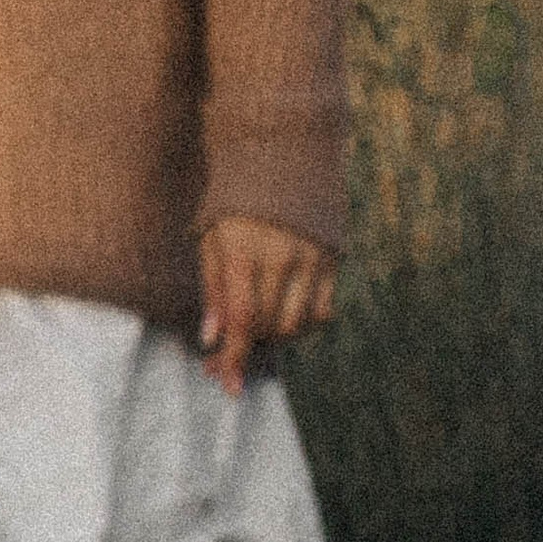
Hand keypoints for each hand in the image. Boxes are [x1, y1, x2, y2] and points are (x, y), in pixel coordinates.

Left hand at [198, 218, 334, 396]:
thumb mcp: (211, 240)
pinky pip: (322, 310)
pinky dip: (303, 324)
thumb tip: (213, 338)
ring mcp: (311, 259)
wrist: (282, 156)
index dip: (234, 357)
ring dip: (275, 338)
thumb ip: (213, 290)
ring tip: (256, 330)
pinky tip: (285, 318)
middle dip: (249, 347)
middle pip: (270, 327)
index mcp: (244, 253)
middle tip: (229, 354)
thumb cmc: (235, 202)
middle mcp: (282, 258)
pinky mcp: (331, 258)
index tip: (228, 385)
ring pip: (297, 324)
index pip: (242, 319)